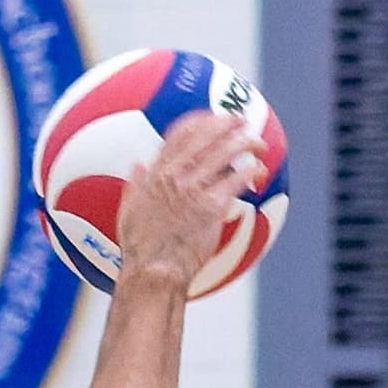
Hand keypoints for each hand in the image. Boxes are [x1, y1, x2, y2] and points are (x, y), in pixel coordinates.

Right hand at [110, 110, 260, 288]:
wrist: (153, 269)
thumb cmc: (140, 247)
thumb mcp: (129, 210)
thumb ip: (135, 184)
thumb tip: (136, 165)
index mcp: (156, 172)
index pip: (178, 134)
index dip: (199, 120)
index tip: (211, 118)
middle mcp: (175, 175)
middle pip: (204, 136)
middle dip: (225, 123)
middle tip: (240, 121)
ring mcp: (193, 189)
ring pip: (223, 153)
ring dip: (243, 143)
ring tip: (257, 143)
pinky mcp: (211, 207)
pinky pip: (235, 181)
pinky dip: (249, 172)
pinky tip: (259, 171)